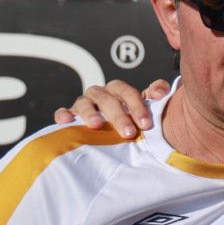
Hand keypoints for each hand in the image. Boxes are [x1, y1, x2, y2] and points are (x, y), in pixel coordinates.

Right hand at [53, 79, 169, 138]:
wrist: (114, 132)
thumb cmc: (131, 118)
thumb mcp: (145, 107)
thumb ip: (155, 94)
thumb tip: (160, 92)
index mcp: (118, 91)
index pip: (126, 91)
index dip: (137, 106)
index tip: (146, 124)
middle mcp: (100, 95)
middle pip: (106, 99)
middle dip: (118, 115)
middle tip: (129, 133)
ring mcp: (83, 104)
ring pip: (84, 102)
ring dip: (90, 113)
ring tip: (96, 126)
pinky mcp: (69, 115)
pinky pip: (63, 112)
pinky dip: (63, 114)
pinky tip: (66, 121)